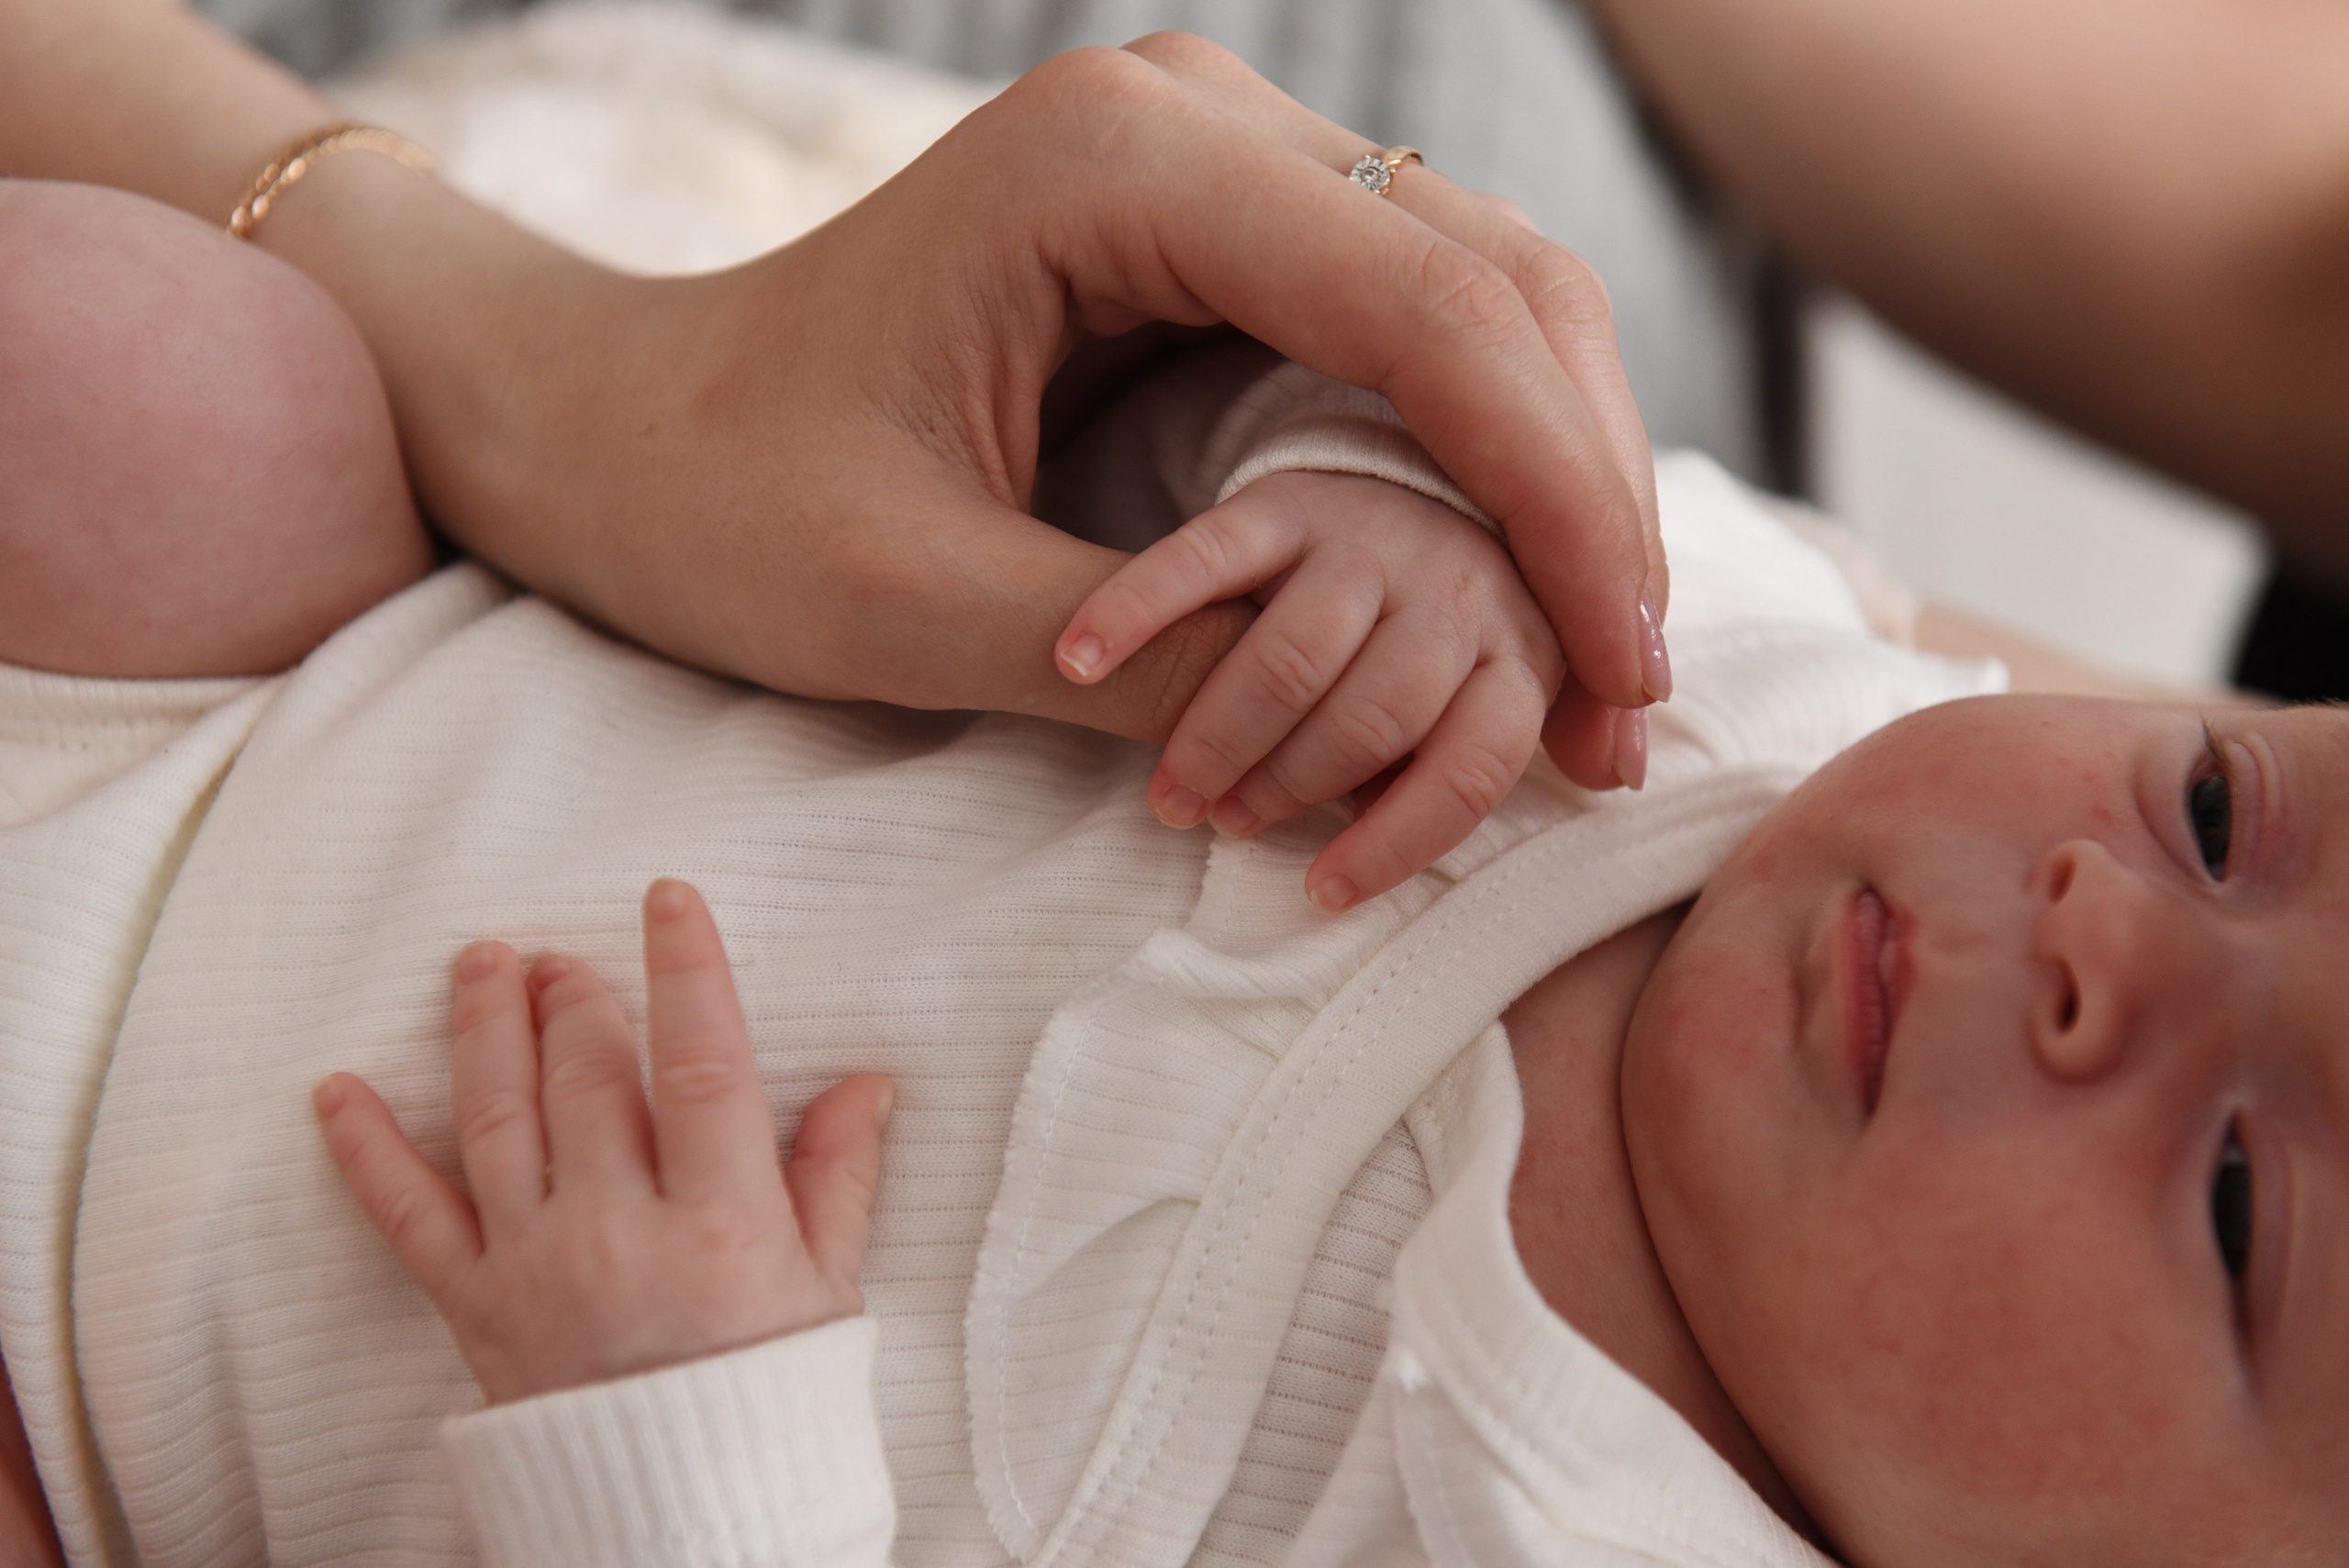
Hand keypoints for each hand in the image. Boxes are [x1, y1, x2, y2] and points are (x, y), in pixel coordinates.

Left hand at [235, 34, 1665, 778]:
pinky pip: (1410, 338)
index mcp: (1119, 165)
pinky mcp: (1216, 239)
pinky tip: (1519, 598)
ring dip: (1558, 484)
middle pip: (1497, 284)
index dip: (1556, 499)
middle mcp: (1194, 124)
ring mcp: (1214, 167)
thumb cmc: (717, 503)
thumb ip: (1146, 665)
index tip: (1619, 674)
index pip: (1428, 312)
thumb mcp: (911, 609)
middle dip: (1588, 496)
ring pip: (1483, 304)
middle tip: (1628, 704)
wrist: (619, 424)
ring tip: (1600, 677)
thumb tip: (1380, 724)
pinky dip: (1482, 469)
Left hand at [313, 880, 890, 1404]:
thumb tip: (869, 1083)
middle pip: (586, 1078)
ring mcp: (537, 1265)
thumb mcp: (827, 1290)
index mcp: (723, 1222)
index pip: (701, 1066)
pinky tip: (338, 1090)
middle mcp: (621, 1231)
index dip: (686, 973)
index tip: (669, 902)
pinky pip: (408, 1216)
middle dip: (573, 998)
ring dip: (485, 1029)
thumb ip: (838, 1178)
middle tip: (564, 956)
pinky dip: (366, 1150)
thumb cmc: (768, 1403)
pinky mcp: (475, 1307)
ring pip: (500, 1118)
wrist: (685, 1522)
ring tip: (482, 965)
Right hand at [1056, 470, 1566, 908]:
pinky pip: (1205, 557)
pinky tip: (1082, 663)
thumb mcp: (1524, 643)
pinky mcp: (1283, 489)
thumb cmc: (1451, 589)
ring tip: (1174, 791)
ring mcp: (1369, 528)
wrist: (1417, 437)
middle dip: (1292, 789)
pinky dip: (1138, 612)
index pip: (1470, 763)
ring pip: (1294, 658)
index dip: (1395, 842)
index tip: (1323, 891)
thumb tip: (1616, 777)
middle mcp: (1458, 574)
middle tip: (1223, 823)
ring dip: (1222, 737)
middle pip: (1372, 719)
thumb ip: (1554, 708)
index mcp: (1523, 629)